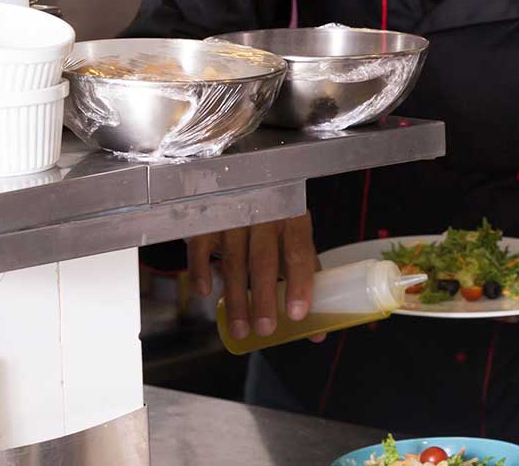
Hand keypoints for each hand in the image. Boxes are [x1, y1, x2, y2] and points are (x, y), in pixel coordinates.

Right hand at [190, 213, 319, 342]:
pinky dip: (201, 270)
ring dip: (236, 298)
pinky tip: (205, 293)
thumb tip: (318, 332)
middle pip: (264, 261)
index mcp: (293, 218)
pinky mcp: (207, 220)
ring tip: (240, 329)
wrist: (239, 187)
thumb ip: (306, 280)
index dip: (299, 284)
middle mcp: (264, 214)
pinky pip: (201, 248)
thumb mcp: (293, 242)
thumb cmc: (273, 225)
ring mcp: (233, 215)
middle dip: (264, 299)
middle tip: (265, 330)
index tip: (296, 315)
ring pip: (233, 261)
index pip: (299, 253)